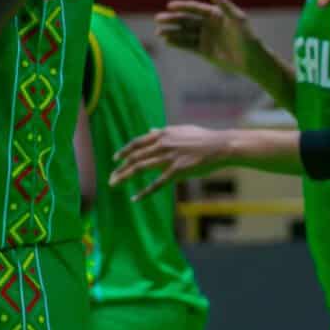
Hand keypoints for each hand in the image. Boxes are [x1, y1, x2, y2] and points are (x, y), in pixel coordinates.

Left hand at [109, 125, 233, 199]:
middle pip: (135, 156)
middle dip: (120, 168)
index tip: (115, 159)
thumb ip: (163, 132)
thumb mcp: (180, 130)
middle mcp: (162, 145)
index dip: (124, 151)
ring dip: (125, 176)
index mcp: (162, 134)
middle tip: (110, 178)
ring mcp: (169, 158)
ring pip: (140, 168)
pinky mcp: (177, 171)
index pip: (137, 142)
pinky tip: (135, 199)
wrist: (219, 146)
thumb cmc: (202, 138)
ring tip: (114, 185)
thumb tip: (151, 130)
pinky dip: (144, 192)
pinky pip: (157, 183)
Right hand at [155, 0, 259, 75]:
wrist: (252, 60)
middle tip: (158, 19)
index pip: (194, 8)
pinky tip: (167, 42)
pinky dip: (177, 43)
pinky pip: (188, 46)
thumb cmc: (247, 37)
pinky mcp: (204, 51)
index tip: (169, 5)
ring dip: (171, 32)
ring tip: (159, 32)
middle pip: (186, 20)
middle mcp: (207, 25)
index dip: (182, 6)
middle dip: (172, 19)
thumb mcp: (237, 18)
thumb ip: (223, 4)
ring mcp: (205, 38)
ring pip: (184, 33)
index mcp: (215, 14)